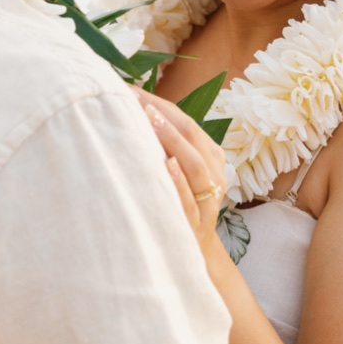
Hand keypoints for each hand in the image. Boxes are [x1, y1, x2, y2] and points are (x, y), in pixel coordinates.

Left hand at [131, 86, 227, 247]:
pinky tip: (165, 165)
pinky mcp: (195, 225)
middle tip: (135, 97)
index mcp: (210, 156)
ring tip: (150, 118)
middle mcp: (214, 175)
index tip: (129, 89)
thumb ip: (162, 145)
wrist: (192, 253)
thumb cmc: (177, 203)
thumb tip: (128, 110)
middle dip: (163, 115)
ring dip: (171, 139)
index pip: (186, 122)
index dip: (159, 104)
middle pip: (192, 136)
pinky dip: (178, 182)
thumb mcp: (177, 171)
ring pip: (194, 165)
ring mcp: (207, 201)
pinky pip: (190, 200)